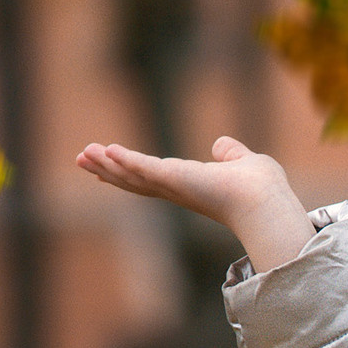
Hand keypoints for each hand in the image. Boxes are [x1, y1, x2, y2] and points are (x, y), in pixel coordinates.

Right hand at [76, 135, 315, 273]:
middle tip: (81, 159)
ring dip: (107, 164)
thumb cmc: (262, 188)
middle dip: (108, 169)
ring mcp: (174, 187)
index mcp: (191, 186)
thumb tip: (222, 145)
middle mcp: (178, 190)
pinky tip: (106, 151)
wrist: (266, 201)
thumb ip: (231, 153)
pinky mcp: (174, 179)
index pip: (154, 178)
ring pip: (133, 176)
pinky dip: (125, 160)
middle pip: (134, 180)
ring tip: (83, 154)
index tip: (109, 162)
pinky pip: (144, 168)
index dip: (130, 170)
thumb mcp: (244, 162)